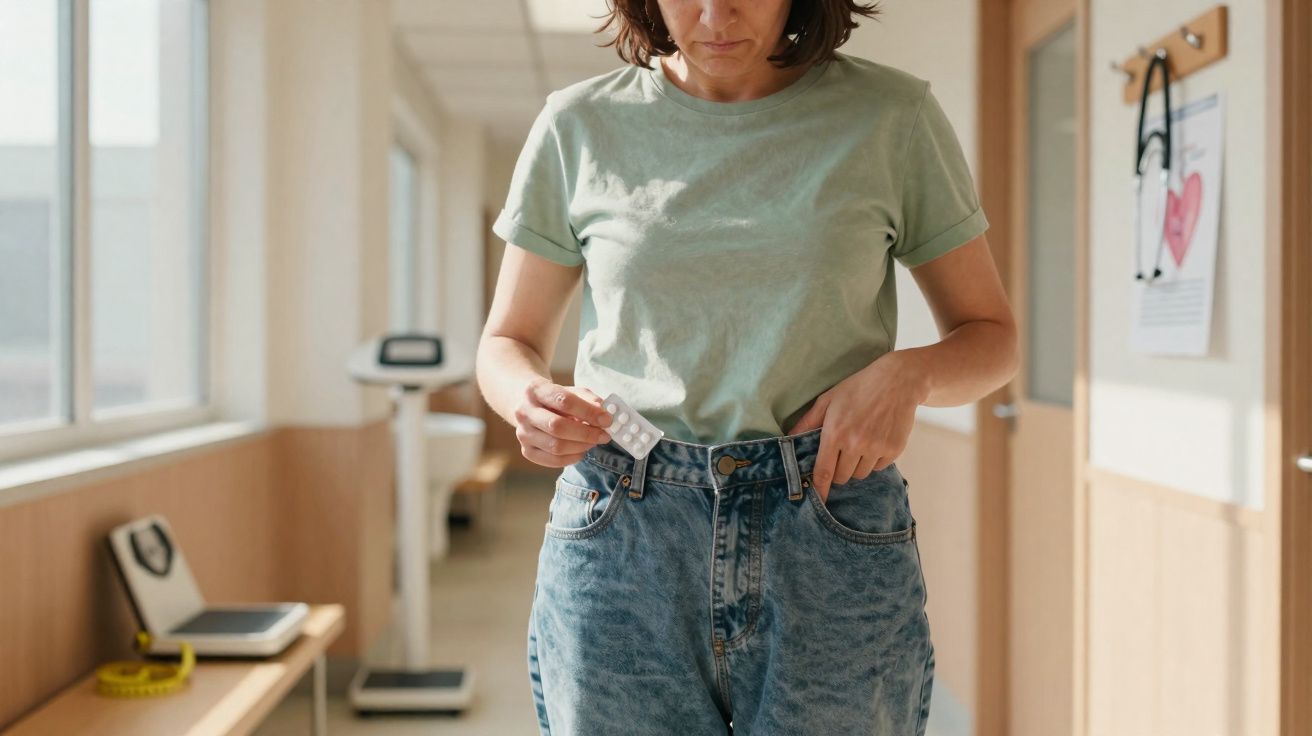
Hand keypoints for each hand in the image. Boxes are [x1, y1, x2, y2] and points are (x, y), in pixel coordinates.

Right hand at [514, 378, 613, 467]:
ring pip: (555, 446)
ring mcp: (523, 433)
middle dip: (586, 433)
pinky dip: (572, 458)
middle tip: (604, 435)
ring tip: (593, 442)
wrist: (528, 405)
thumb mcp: (571, 391)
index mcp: (535, 390)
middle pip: (557, 427)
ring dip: (581, 446)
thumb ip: (589, 400)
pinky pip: (552, 460)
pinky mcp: (526, 450)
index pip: (564, 401)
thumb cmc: (554, 398)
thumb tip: (603, 414)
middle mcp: (524, 412)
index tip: (607, 419)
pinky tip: (581, 451)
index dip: (588, 412)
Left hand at [785, 352, 926, 502]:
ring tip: (860, 442)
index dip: (819, 489)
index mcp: (835, 433)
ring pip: (860, 474)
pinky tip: (875, 440)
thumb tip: (788, 440)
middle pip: (841, 477)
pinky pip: (878, 468)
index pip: (823, 471)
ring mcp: (876, 448)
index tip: (817, 500)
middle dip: (838, 469)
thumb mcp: (828, 400)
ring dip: (856, 465)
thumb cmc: (858, 388)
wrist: (898, 381)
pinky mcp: (893, 450)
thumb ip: (807, 422)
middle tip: (842, 451)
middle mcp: (855, 444)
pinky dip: (874, 460)